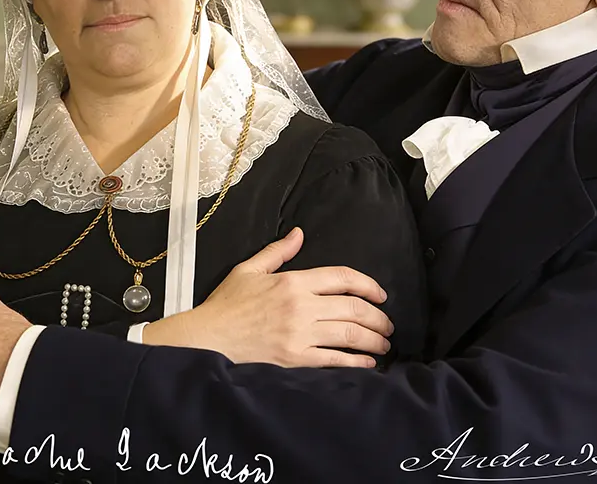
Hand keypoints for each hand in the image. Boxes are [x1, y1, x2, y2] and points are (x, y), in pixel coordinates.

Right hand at [143, 227, 394, 367]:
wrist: (208, 339)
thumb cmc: (227, 304)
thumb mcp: (249, 269)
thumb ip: (278, 251)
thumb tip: (299, 233)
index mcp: (293, 282)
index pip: (341, 277)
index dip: (368, 285)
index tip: (380, 295)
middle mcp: (301, 307)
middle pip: (353, 308)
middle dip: (378, 317)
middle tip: (387, 324)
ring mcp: (300, 334)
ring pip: (350, 335)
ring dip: (374, 339)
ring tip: (384, 342)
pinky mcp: (296, 359)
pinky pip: (335, 360)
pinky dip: (357, 362)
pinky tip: (369, 362)